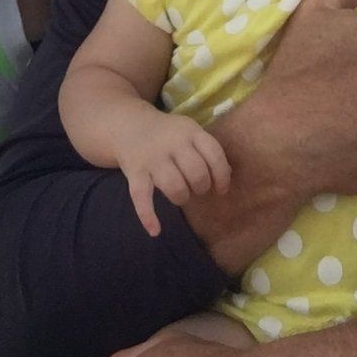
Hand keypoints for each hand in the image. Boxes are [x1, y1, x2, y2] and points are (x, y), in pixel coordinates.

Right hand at [119, 114, 229, 236]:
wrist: (129, 126)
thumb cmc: (168, 134)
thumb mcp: (190, 132)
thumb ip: (207, 151)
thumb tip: (227, 175)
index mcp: (190, 131)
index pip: (214, 153)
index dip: (222, 175)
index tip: (221, 189)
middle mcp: (172, 142)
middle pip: (196, 172)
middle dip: (201, 187)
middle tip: (197, 188)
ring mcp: (152, 157)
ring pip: (174, 186)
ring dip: (182, 197)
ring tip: (181, 195)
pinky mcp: (135, 172)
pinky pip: (141, 197)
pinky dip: (147, 216)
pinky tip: (155, 231)